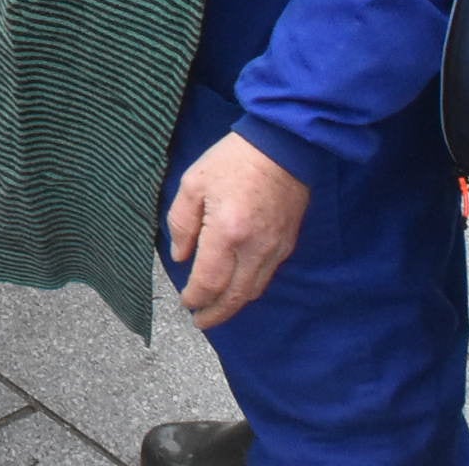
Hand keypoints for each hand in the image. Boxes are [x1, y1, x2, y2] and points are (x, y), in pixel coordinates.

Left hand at [165, 131, 309, 329]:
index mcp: (227, 233)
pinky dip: (249, 288)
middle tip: (201, 322)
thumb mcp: (193, 184)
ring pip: (254, 290)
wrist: (282, 147)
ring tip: (216, 310)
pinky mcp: (287, 244)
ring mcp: (275, 249)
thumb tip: (181, 257)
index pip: (209, 281)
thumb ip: (182, 223)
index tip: (186, 303)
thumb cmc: (231, 161)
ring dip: (234, 305)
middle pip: (236, 296)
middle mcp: (255, 248)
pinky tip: (237, 287)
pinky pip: (267, 276)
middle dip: (216, 314)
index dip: (196, 298)